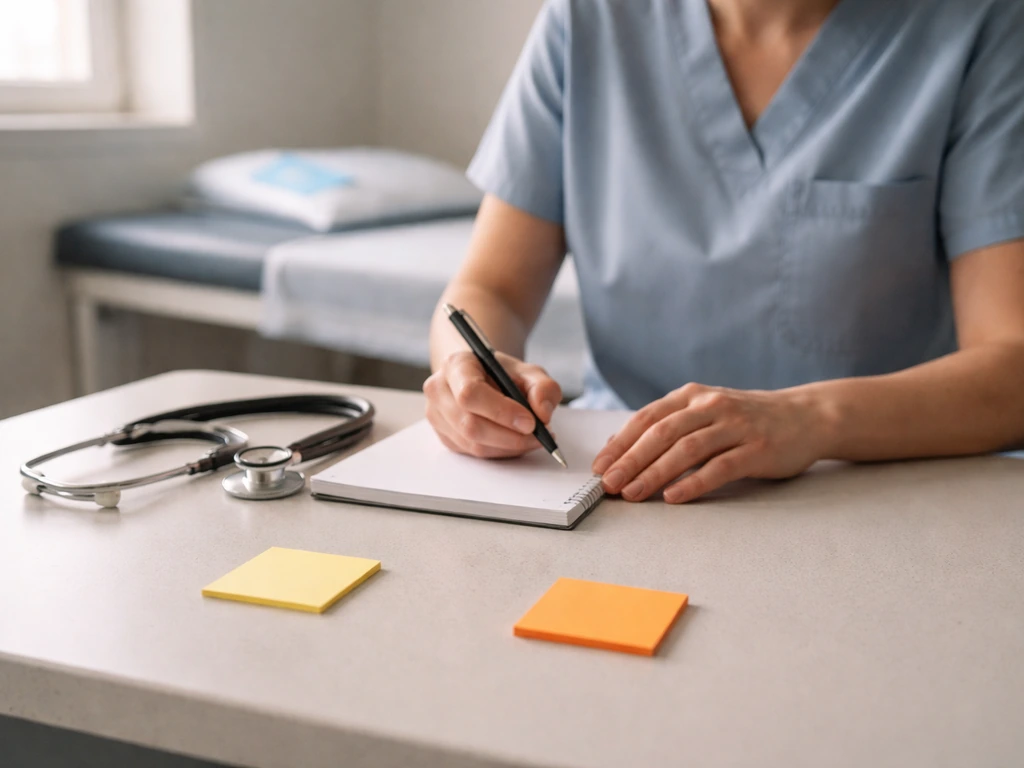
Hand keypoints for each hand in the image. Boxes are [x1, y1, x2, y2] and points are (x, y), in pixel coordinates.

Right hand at [424, 351, 561, 458]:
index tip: (530, 422)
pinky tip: (515, 441)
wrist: (482, 378)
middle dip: (510, 436)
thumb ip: (542, 387)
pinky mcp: (444, 437)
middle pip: (470, 424)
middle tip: (538, 436)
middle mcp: (439, 390)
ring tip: (532, 438)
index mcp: (456, 365)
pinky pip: (473, 454)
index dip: (501, 411)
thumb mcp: (528, 372)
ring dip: (508, 447)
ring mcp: (437, 416)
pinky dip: (500, 452)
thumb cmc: (502, 374)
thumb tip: (542, 413)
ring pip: (473, 444)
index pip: (470, 393)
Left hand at [591, 383, 831, 503]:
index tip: (600, 466)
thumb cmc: (747, 419)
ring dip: (655, 473)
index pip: (647, 418)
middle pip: (662, 434)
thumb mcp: (706, 411)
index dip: (620, 442)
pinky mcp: (757, 448)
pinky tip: (674, 497)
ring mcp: (736, 426)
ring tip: (633, 493)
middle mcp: (711, 406)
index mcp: (692, 396)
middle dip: (631, 460)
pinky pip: (720, 467)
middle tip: (609, 484)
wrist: (805, 416)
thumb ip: (671, 425)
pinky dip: (694, 483)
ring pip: (687, 450)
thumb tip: (622, 448)